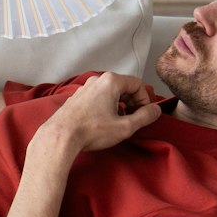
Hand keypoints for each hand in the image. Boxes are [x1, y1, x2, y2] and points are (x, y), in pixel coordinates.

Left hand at [39, 73, 159, 153]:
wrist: (60, 136)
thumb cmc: (92, 131)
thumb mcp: (125, 126)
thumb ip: (144, 117)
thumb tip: (156, 110)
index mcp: (111, 81)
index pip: (137, 84)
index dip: (145, 99)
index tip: (145, 114)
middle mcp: (97, 80)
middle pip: (124, 87)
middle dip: (132, 102)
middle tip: (134, 119)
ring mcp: (84, 88)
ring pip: (110, 93)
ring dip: (119, 105)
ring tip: (118, 122)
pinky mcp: (76, 98)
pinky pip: (97, 98)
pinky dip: (105, 107)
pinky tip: (102, 123)